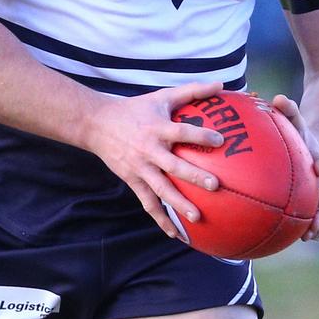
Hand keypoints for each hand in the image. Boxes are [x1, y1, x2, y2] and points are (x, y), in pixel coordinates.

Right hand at [87, 82, 225, 240]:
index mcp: (158, 128)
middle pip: (173, 166)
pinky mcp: (133, 181)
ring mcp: (140, 168)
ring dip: (178, 204)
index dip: (200, 136)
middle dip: (193, 176)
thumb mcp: (162, 97)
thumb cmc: (136, 109)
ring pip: (160, 189)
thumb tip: (221, 84)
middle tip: (215, 186)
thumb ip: (192, 91)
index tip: (220, 141)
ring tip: (198, 218)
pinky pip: (148, 204)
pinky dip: (161, 220)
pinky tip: (177, 234)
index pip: (182, 132)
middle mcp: (149, 150)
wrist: (98, 125)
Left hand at [271, 94, 318, 241]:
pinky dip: (308, 228)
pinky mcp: (311, 202)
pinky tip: (297, 238)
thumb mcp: (296, 121)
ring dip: (318, 225)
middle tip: (318, 221)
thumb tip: (277, 98)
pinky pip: (311, 218)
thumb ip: (289, 111)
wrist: (313, 148)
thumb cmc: (298, 134)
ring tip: (309, 236)